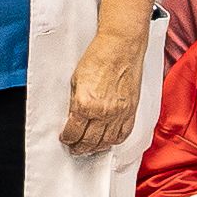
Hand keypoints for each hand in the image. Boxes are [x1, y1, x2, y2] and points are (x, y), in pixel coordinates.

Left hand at [61, 27, 144, 155]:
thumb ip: (75, 101)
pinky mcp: (131, 110)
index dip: (67, 138)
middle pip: (90, 141)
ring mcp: (119, 113)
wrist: (121, 47)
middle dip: (80, 147)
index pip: (73, 131)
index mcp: (85, 104)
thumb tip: (72, 117)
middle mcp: (103, 112)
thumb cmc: (98, 57)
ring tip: (90, 148)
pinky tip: (109, 141)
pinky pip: (123, 134)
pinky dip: (115, 141)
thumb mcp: (76, 80)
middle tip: (76, 149)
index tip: (65, 139)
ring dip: (97, 148)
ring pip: (107, 141)